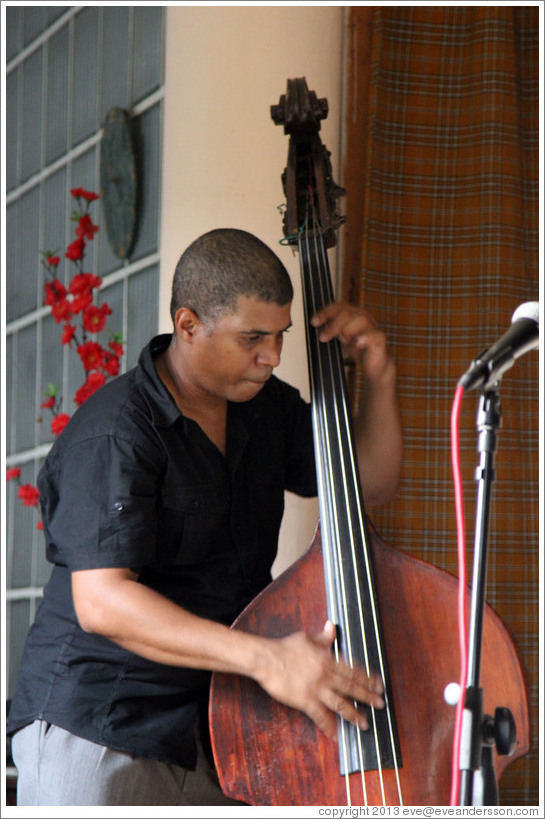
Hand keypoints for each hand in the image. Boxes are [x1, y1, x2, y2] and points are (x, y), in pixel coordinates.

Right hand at [255, 620, 384, 740]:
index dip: (367, 677)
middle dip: (367, 696)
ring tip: (364, 724)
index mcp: (328, 659)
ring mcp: (317, 689)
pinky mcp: (305, 701)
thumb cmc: (286, 648)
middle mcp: (326, 674)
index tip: (378, 684)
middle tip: (380, 704)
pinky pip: (320, 716)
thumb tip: (331, 626)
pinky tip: (335, 735)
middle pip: (351, 687)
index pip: (353, 669)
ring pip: (340, 704)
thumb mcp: (307, 638)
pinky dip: (329, 727)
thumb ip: (323, 637)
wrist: (268, 659)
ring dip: (354, 714)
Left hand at [311, 302, 392, 382]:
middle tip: (323, 337)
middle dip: (333, 325)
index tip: (314, 322)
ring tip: (342, 340)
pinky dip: (366, 337)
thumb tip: (314, 325)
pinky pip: (375, 335)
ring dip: (348, 329)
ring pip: (361, 320)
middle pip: (347, 313)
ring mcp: (372, 327)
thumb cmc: (357, 348)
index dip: (325, 313)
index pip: (338, 307)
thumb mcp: (340, 337)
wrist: (374, 364)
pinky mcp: (380, 340)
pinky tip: (359, 342)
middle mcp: (363, 317)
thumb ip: (329, 330)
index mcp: (352, 314)